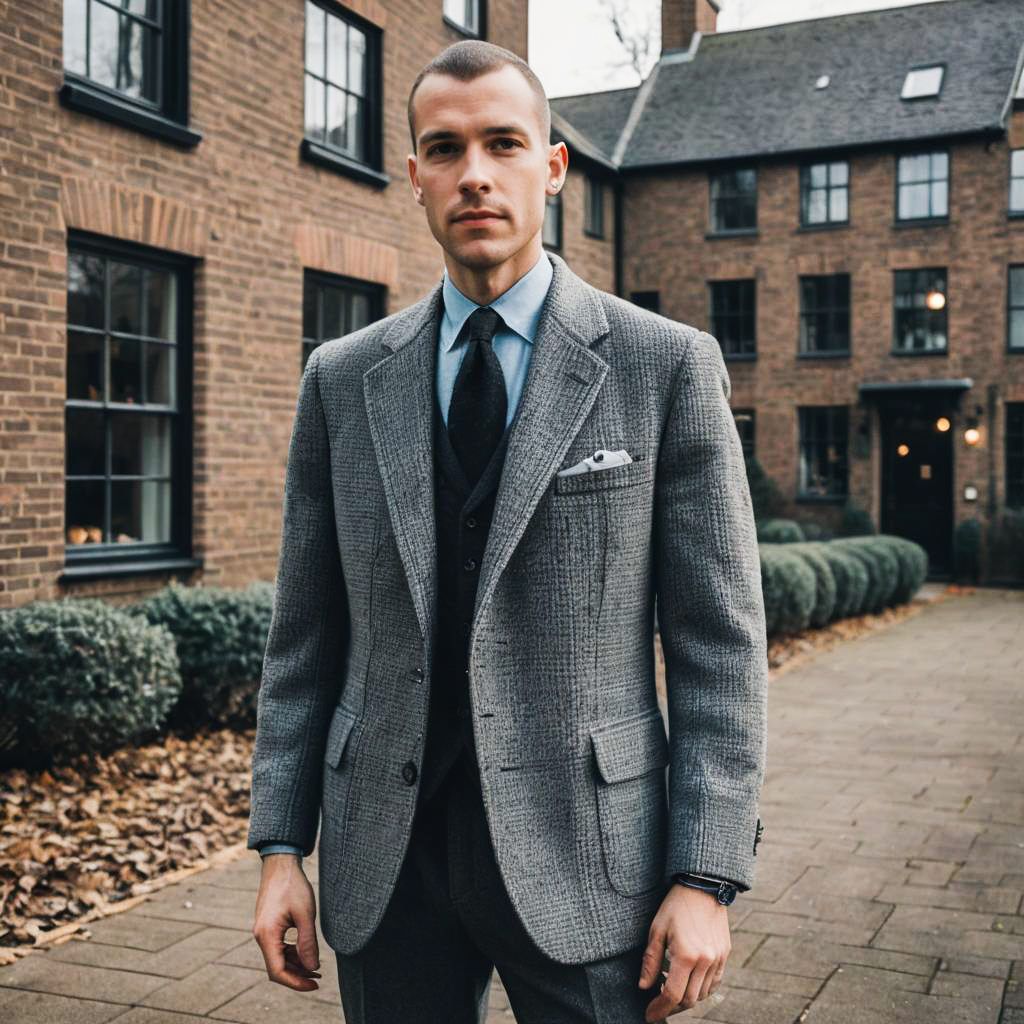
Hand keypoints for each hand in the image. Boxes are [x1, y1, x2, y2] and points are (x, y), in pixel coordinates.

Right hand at [252, 854, 321, 990]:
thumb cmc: (293, 885)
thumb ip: (308, 942)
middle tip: (319, 978)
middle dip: (297, 975)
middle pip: (277, 967)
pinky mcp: (268, 925)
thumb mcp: (305, 914)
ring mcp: (263, 931)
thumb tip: (312, 967)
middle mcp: (261, 936)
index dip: (296, 982)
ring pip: (278, 957)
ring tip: (317, 967)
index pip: (278, 971)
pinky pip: (278, 946)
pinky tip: (306, 953)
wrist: (280, 864)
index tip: (315, 984)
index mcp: (267, 935)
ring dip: (296, 965)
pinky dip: (292, 953)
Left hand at [638, 882, 730, 1021]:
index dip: (659, 1009)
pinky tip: (689, 983)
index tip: (649, 1016)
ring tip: (671, 989)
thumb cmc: (675, 905)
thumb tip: (643, 986)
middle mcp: (705, 961)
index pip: (672, 995)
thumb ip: (650, 960)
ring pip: (703, 994)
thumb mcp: (656, 929)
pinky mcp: (725, 955)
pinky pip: (715, 983)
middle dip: (671, 1006)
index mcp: (686, 955)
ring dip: (686, 998)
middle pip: (689, 999)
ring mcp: (718, 959)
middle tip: (657, 1003)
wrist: (703, 886)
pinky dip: (702, 989)